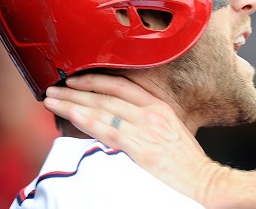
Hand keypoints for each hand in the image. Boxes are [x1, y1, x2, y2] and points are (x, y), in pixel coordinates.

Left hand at [43, 73, 224, 203]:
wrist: (202, 177)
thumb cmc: (187, 159)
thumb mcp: (170, 129)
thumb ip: (147, 120)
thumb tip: (120, 119)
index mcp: (159, 105)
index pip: (122, 85)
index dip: (96, 80)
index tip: (77, 79)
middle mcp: (151, 112)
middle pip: (107, 94)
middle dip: (77, 90)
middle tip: (55, 88)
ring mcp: (145, 127)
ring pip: (102, 109)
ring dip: (73, 103)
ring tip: (53, 100)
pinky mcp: (140, 146)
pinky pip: (107, 129)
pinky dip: (86, 120)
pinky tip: (70, 115)